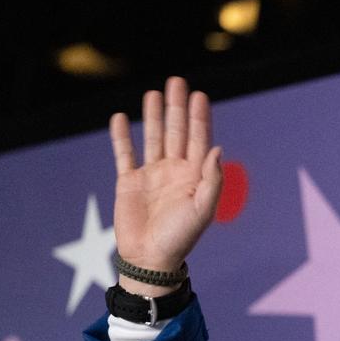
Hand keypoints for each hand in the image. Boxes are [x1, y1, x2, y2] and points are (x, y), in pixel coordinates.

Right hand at [109, 77, 222, 293]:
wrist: (151, 259)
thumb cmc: (181, 238)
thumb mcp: (203, 210)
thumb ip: (212, 180)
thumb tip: (217, 149)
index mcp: (195, 176)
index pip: (199, 140)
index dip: (199, 118)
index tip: (199, 95)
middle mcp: (175, 171)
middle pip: (177, 132)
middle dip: (177, 108)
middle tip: (177, 82)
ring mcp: (152, 175)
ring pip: (154, 138)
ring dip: (154, 116)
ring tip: (154, 93)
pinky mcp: (129, 182)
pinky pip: (125, 154)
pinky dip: (123, 137)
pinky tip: (122, 118)